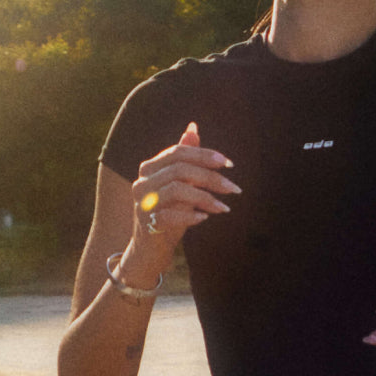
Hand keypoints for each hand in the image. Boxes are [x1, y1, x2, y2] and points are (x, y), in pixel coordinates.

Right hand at [130, 122, 237, 247]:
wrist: (149, 248)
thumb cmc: (168, 211)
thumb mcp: (178, 183)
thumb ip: (184, 156)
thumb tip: (193, 127)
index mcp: (149, 167)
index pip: (178, 152)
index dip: (204, 155)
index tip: (229, 164)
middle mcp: (142, 182)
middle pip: (180, 170)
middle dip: (210, 177)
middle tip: (234, 188)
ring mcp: (143, 203)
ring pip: (177, 190)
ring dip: (205, 197)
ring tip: (223, 207)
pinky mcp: (147, 223)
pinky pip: (172, 215)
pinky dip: (191, 215)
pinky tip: (205, 218)